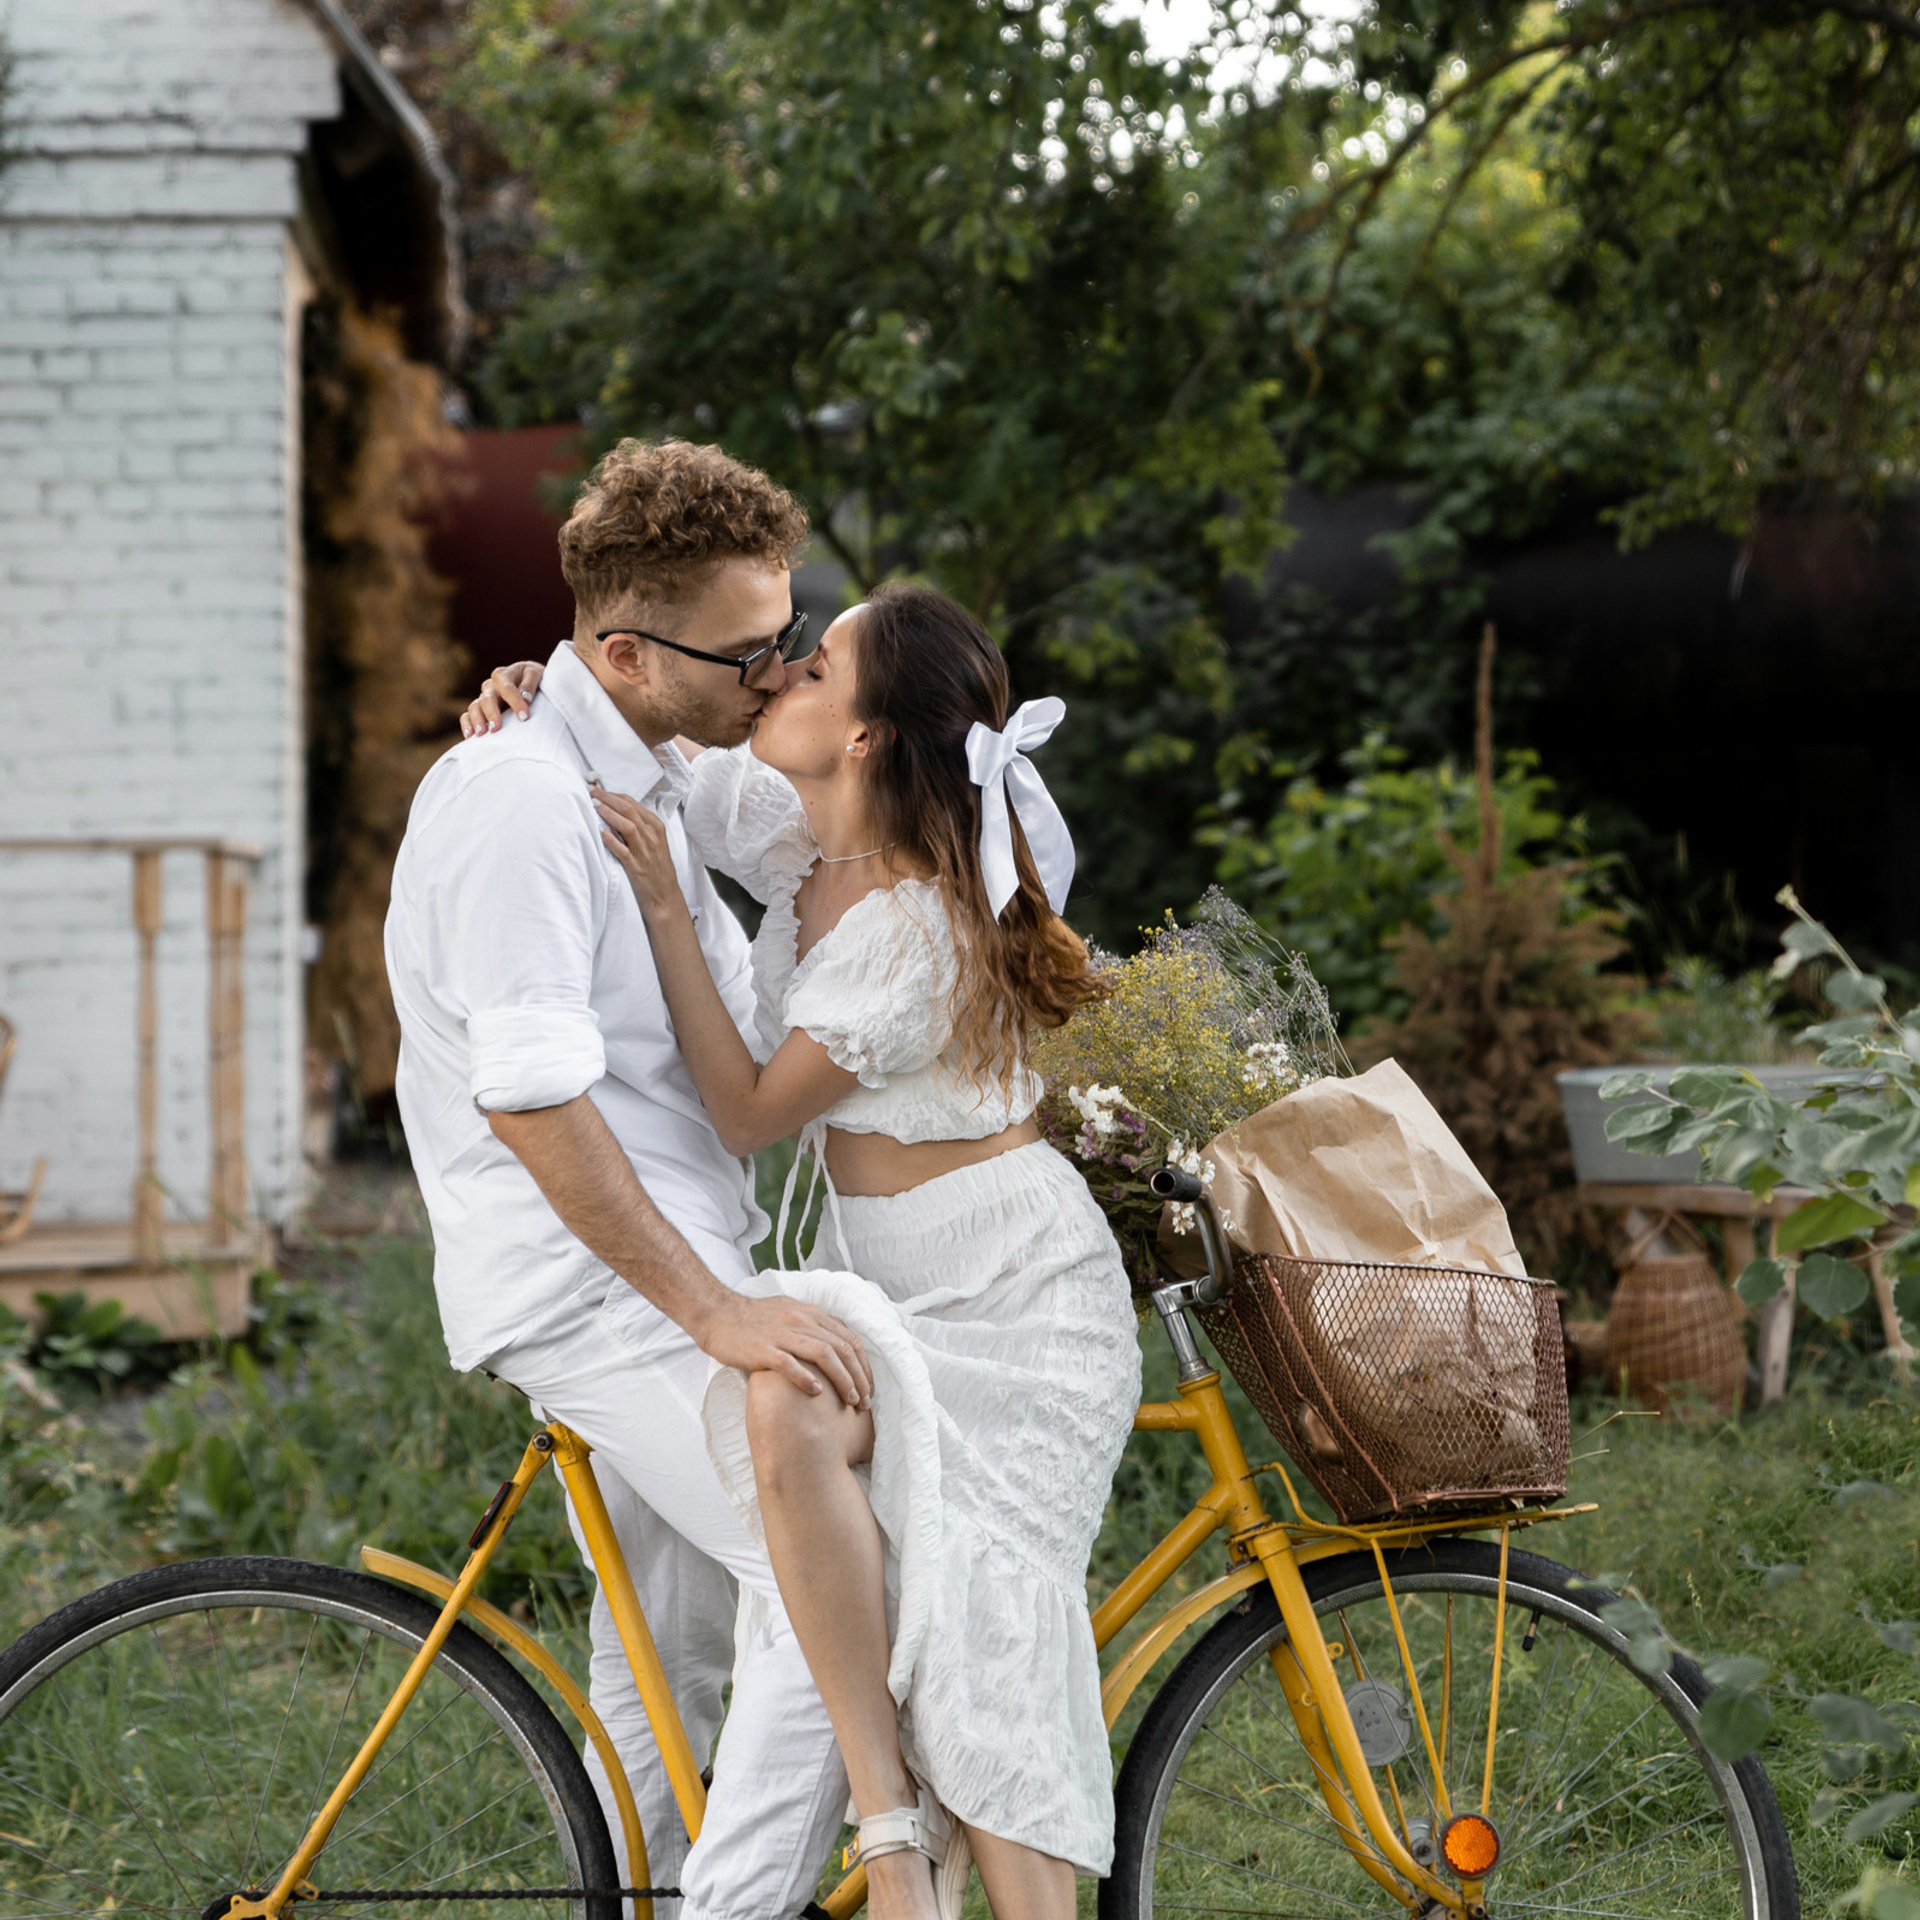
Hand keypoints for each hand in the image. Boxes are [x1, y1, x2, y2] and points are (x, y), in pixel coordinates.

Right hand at [460, 661, 545, 737]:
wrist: (528, 681)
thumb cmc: (532, 679)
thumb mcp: (535, 675)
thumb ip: (530, 685)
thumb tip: (526, 698)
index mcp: (503, 675)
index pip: (507, 688)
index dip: (515, 702)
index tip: (524, 716)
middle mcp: (490, 686)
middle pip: (487, 699)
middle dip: (491, 713)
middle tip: (496, 727)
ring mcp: (483, 698)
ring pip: (475, 707)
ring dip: (477, 720)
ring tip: (481, 733)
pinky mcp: (479, 710)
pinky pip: (467, 716)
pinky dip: (467, 724)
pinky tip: (469, 736)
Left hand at [594, 789, 683, 917]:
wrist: (665, 896)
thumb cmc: (657, 869)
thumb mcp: (654, 842)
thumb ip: (639, 827)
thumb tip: (616, 812)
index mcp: (656, 827)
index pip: (633, 803)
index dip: (613, 794)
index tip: (598, 789)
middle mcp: (652, 837)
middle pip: (628, 810)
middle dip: (607, 798)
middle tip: (591, 790)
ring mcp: (645, 851)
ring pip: (627, 826)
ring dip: (609, 813)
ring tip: (594, 805)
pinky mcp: (636, 867)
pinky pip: (622, 850)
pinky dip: (610, 839)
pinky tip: (599, 832)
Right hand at [695, 1290, 872, 1406]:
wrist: (717, 1313)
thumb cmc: (753, 1318)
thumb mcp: (789, 1313)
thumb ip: (813, 1326)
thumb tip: (836, 1343)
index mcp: (810, 1314)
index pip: (849, 1339)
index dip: (864, 1366)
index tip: (869, 1387)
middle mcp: (800, 1321)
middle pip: (842, 1349)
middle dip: (860, 1377)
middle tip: (865, 1402)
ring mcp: (782, 1334)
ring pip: (824, 1355)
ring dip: (842, 1380)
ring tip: (850, 1401)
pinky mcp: (762, 1349)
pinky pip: (789, 1364)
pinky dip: (806, 1378)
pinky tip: (816, 1393)